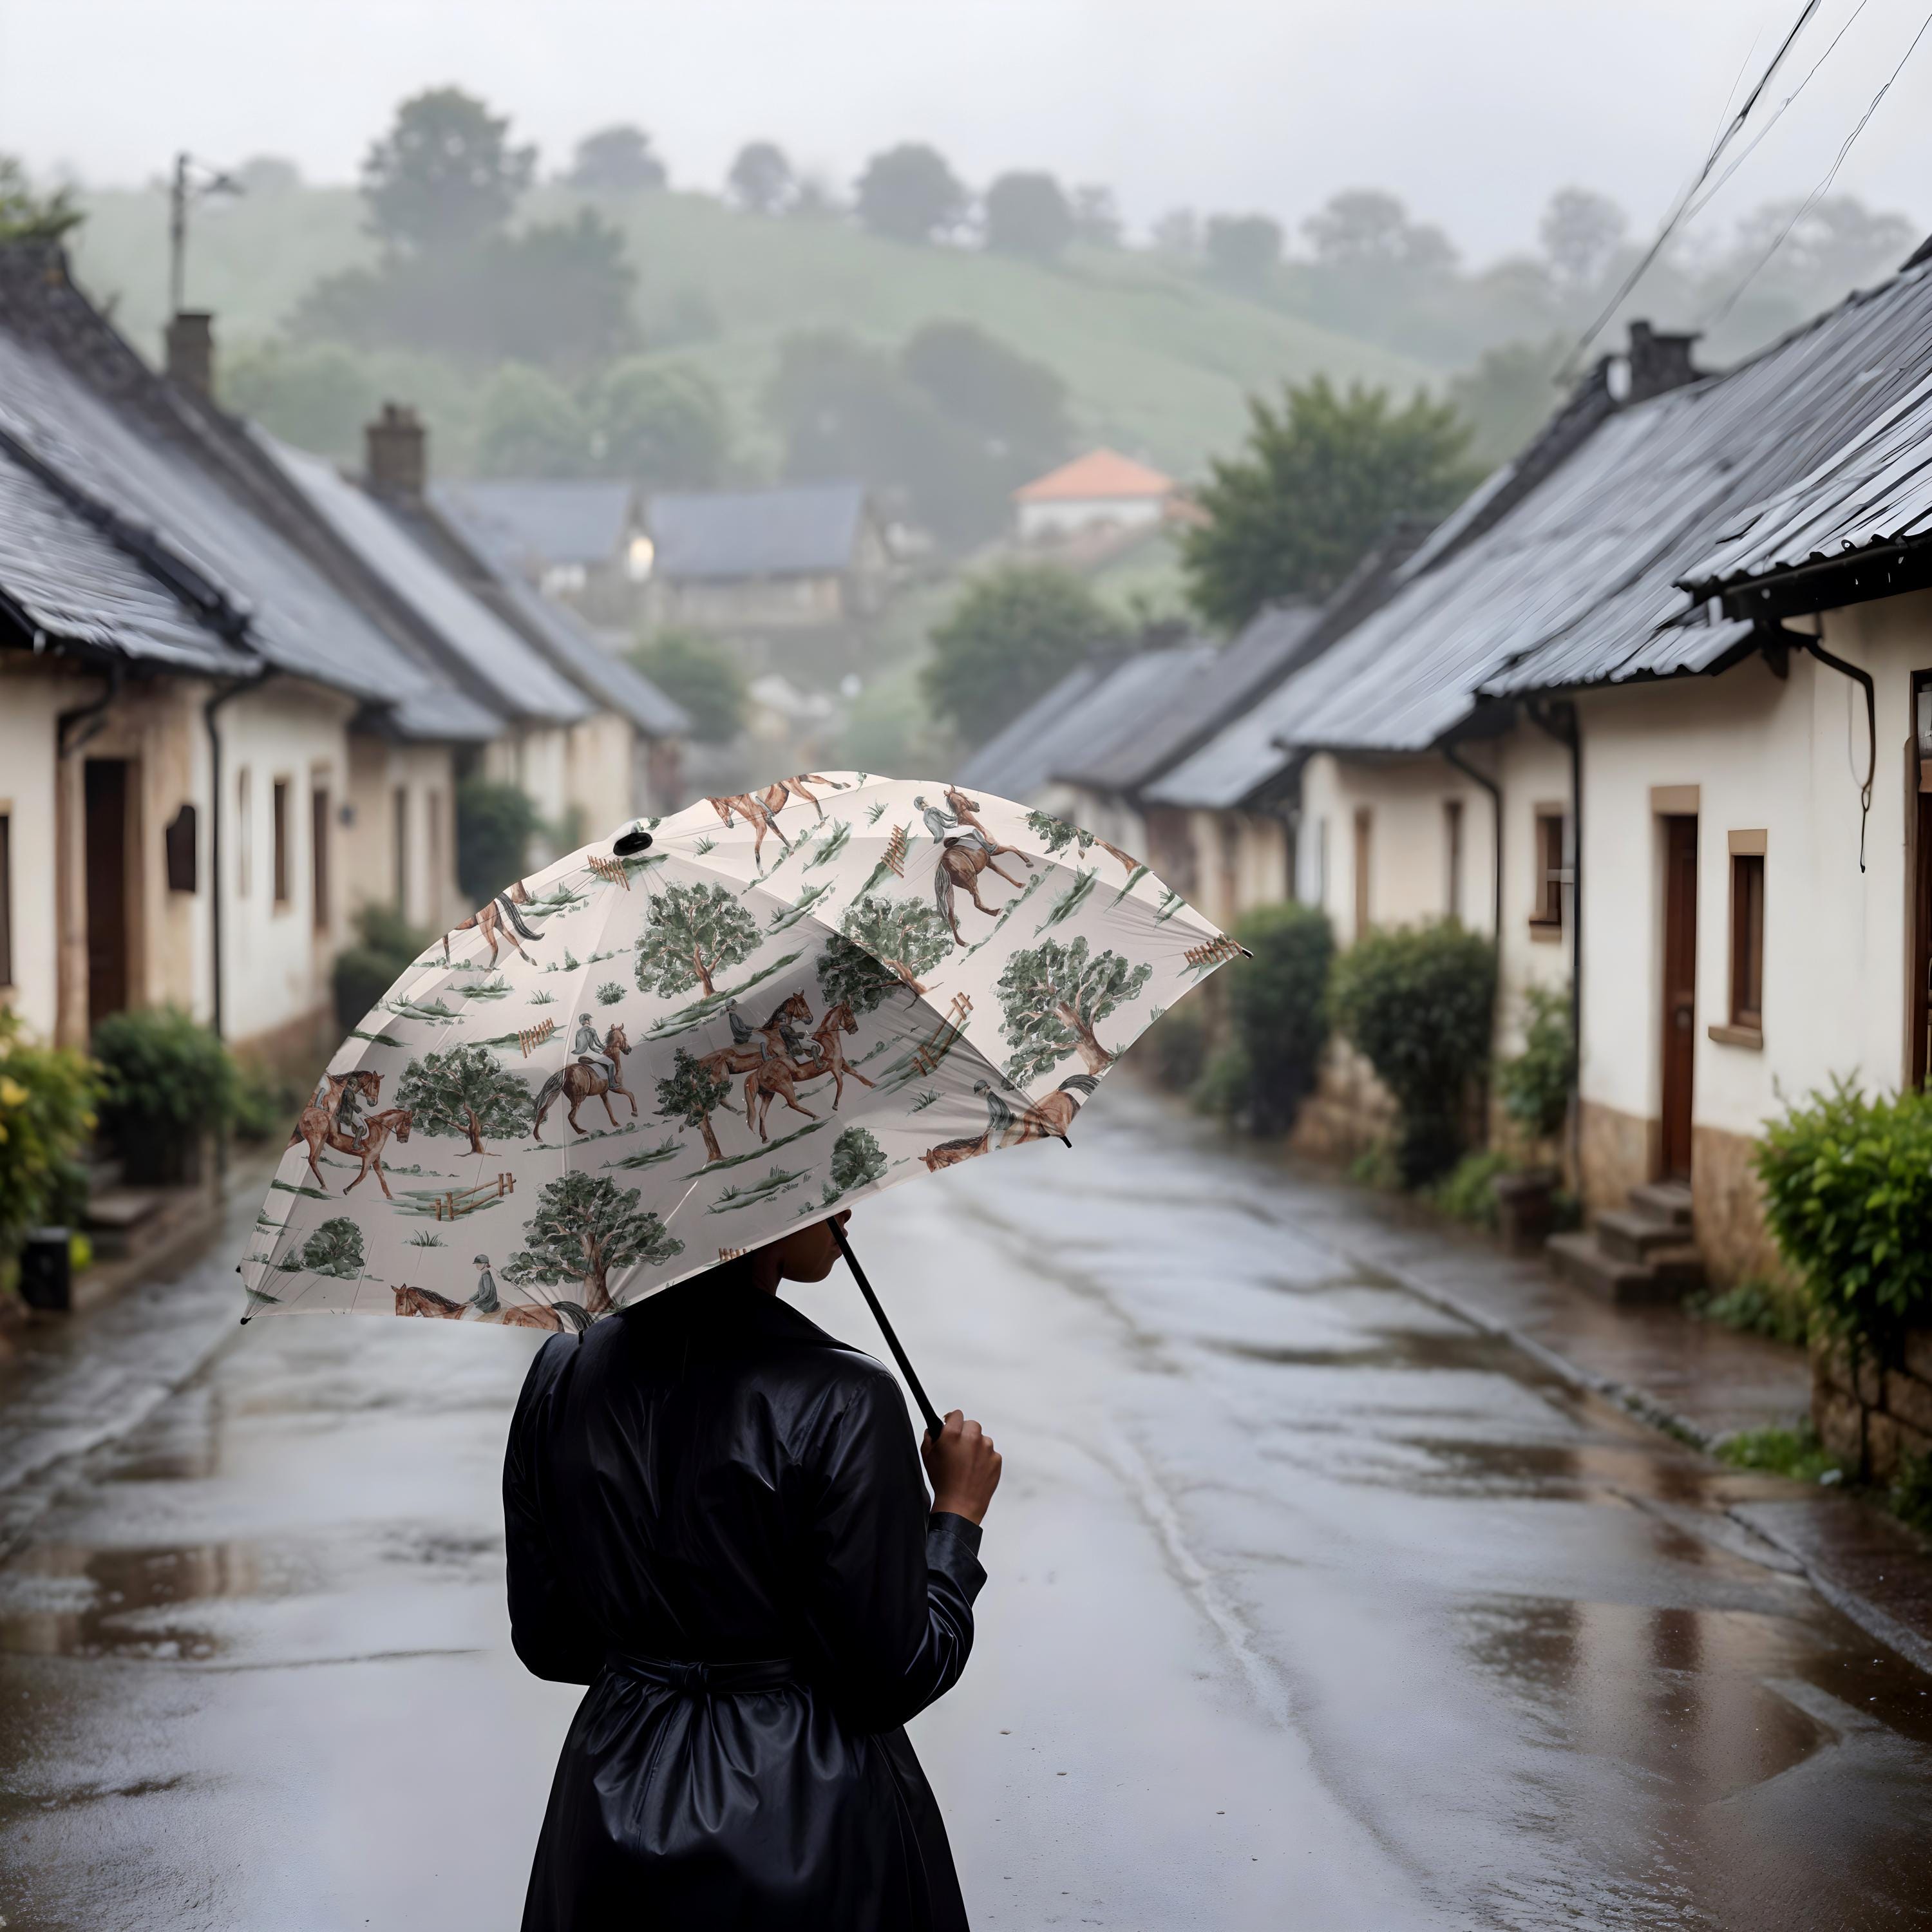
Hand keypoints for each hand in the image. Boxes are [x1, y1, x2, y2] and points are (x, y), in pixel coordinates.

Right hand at [922, 1410, 1001, 1524]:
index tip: (951, 1426)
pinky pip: (991, 1453)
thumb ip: (929, 1437)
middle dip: (965, 1433)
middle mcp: (971, 1437)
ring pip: (982, 1438)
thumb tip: (933, 1429)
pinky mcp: (996, 1459)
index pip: (956, 1414)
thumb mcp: (927, 1457)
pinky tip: (975, 1471)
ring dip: (976, 1446)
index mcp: (952, 1434)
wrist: (960, 1505)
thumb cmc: (942, 1482)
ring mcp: (986, 1448)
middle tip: (959, 1447)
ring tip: (967, 1464)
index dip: (952, 1421)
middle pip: (971, 1424)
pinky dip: (985, 1459)